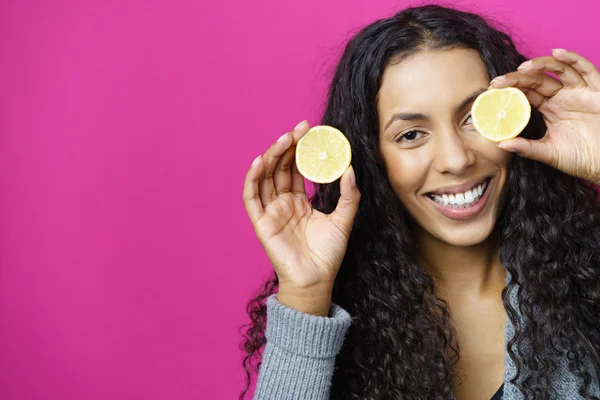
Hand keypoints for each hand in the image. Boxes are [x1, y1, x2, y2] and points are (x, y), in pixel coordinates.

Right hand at [242, 120, 360, 314]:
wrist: (317, 280)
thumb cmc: (328, 254)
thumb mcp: (344, 220)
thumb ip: (349, 196)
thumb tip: (350, 169)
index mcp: (299, 201)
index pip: (296, 169)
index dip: (302, 150)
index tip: (312, 132)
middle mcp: (283, 203)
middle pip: (280, 168)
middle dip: (289, 147)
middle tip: (301, 129)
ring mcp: (271, 211)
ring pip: (266, 177)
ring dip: (272, 156)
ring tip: (285, 139)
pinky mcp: (261, 222)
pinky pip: (252, 197)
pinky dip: (253, 179)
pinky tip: (260, 162)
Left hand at [489, 49, 599, 184]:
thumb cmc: (581, 159)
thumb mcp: (549, 153)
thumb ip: (526, 148)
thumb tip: (500, 145)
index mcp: (550, 109)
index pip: (527, 93)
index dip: (511, 89)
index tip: (492, 90)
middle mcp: (563, 97)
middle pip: (538, 79)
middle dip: (518, 78)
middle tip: (499, 81)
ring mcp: (580, 92)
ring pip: (559, 70)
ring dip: (541, 64)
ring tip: (523, 68)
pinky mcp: (597, 92)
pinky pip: (586, 70)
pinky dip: (573, 59)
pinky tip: (558, 53)